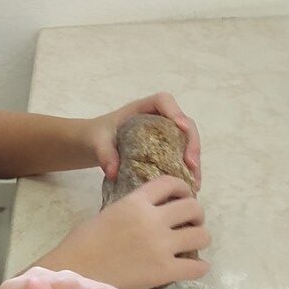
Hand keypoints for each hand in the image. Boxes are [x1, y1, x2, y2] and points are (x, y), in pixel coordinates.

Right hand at [46, 178, 208, 288]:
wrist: (73, 273)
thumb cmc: (81, 245)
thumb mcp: (107, 214)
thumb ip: (132, 209)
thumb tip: (151, 213)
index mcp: (134, 202)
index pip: (170, 183)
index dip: (183, 188)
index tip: (184, 196)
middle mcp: (152, 220)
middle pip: (193, 208)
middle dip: (196, 215)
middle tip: (190, 224)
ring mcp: (160, 246)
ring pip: (202, 236)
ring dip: (200, 239)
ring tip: (192, 246)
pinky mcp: (163, 271)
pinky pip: (197, 267)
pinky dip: (199, 268)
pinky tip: (193, 268)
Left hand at [87, 94, 201, 188]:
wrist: (94, 144)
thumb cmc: (96, 136)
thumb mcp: (97, 142)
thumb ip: (104, 153)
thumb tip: (113, 172)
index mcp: (142, 108)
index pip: (163, 101)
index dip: (176, 112)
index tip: (181, 127)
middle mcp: (158, 118)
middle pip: (184, 124)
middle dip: (191, 143)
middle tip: (191, 164)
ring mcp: (165, 134)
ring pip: (187, 142)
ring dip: (194, 161)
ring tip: (195, 182)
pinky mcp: (167, 149)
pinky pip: (182, 156)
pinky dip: (187, 171)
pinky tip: (191, 186)